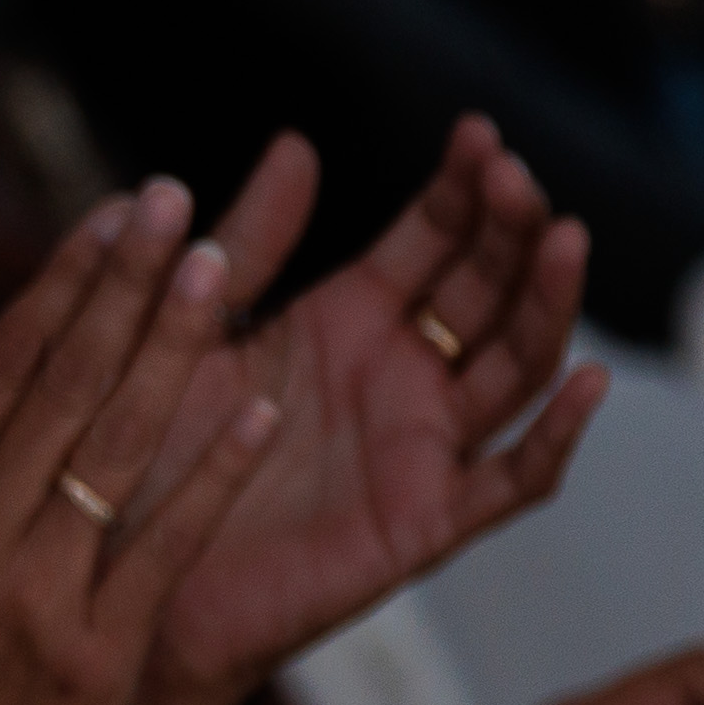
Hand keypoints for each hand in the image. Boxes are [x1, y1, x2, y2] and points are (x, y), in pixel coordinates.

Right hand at [0, 179, 286, 704]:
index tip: (114, 212)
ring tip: (224, 267)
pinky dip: (210, 473)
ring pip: (117, 444)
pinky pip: (165, 543)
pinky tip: (256, 407)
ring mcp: (34, 592)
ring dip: (175, 347)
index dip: (65, 279)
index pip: (0, 361)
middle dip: (127, 283)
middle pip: (64, 382)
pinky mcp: (95, 652)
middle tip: (178, 203)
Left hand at [150, 123, 607, 692]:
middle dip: (510, 231)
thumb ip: (248, 246)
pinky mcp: (424, 520)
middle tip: (515, 178)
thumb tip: (296, 144)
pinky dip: (557, 436)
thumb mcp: (194, 330)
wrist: (118, 571)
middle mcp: (399, 377)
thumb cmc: (148, 451)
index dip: (462, 189)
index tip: (478, 133)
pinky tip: (586, 379)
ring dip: (547, 305)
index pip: (433, 239)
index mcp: (349, 320)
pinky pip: (512, 480)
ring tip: (562, 238)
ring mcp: (421, 447)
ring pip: (516, 367)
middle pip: (488, 291)